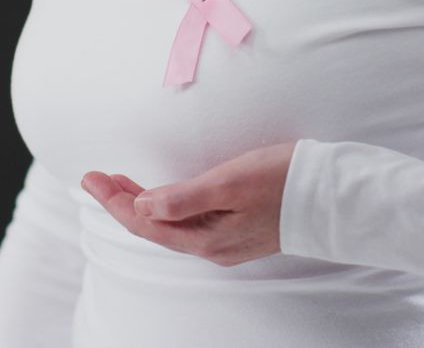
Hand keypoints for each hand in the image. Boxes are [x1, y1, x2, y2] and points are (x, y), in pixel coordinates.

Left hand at [80, 140, 297, 266]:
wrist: (333, 194)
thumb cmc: (283, 180)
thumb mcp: (230, 183)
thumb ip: (184, 197)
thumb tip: (142, 205)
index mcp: (206, 237)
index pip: (145, 221)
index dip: (114, 201)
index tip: (90, 177)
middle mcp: (213, 246)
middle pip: (153, 226)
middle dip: (121, 201)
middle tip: (94, 177)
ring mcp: (227, 240)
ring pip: (170, 225)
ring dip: (142, 202)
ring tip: (118, 182)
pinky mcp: (239, 229)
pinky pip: (188, 222)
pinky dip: (166, 205)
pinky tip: (162, 193)